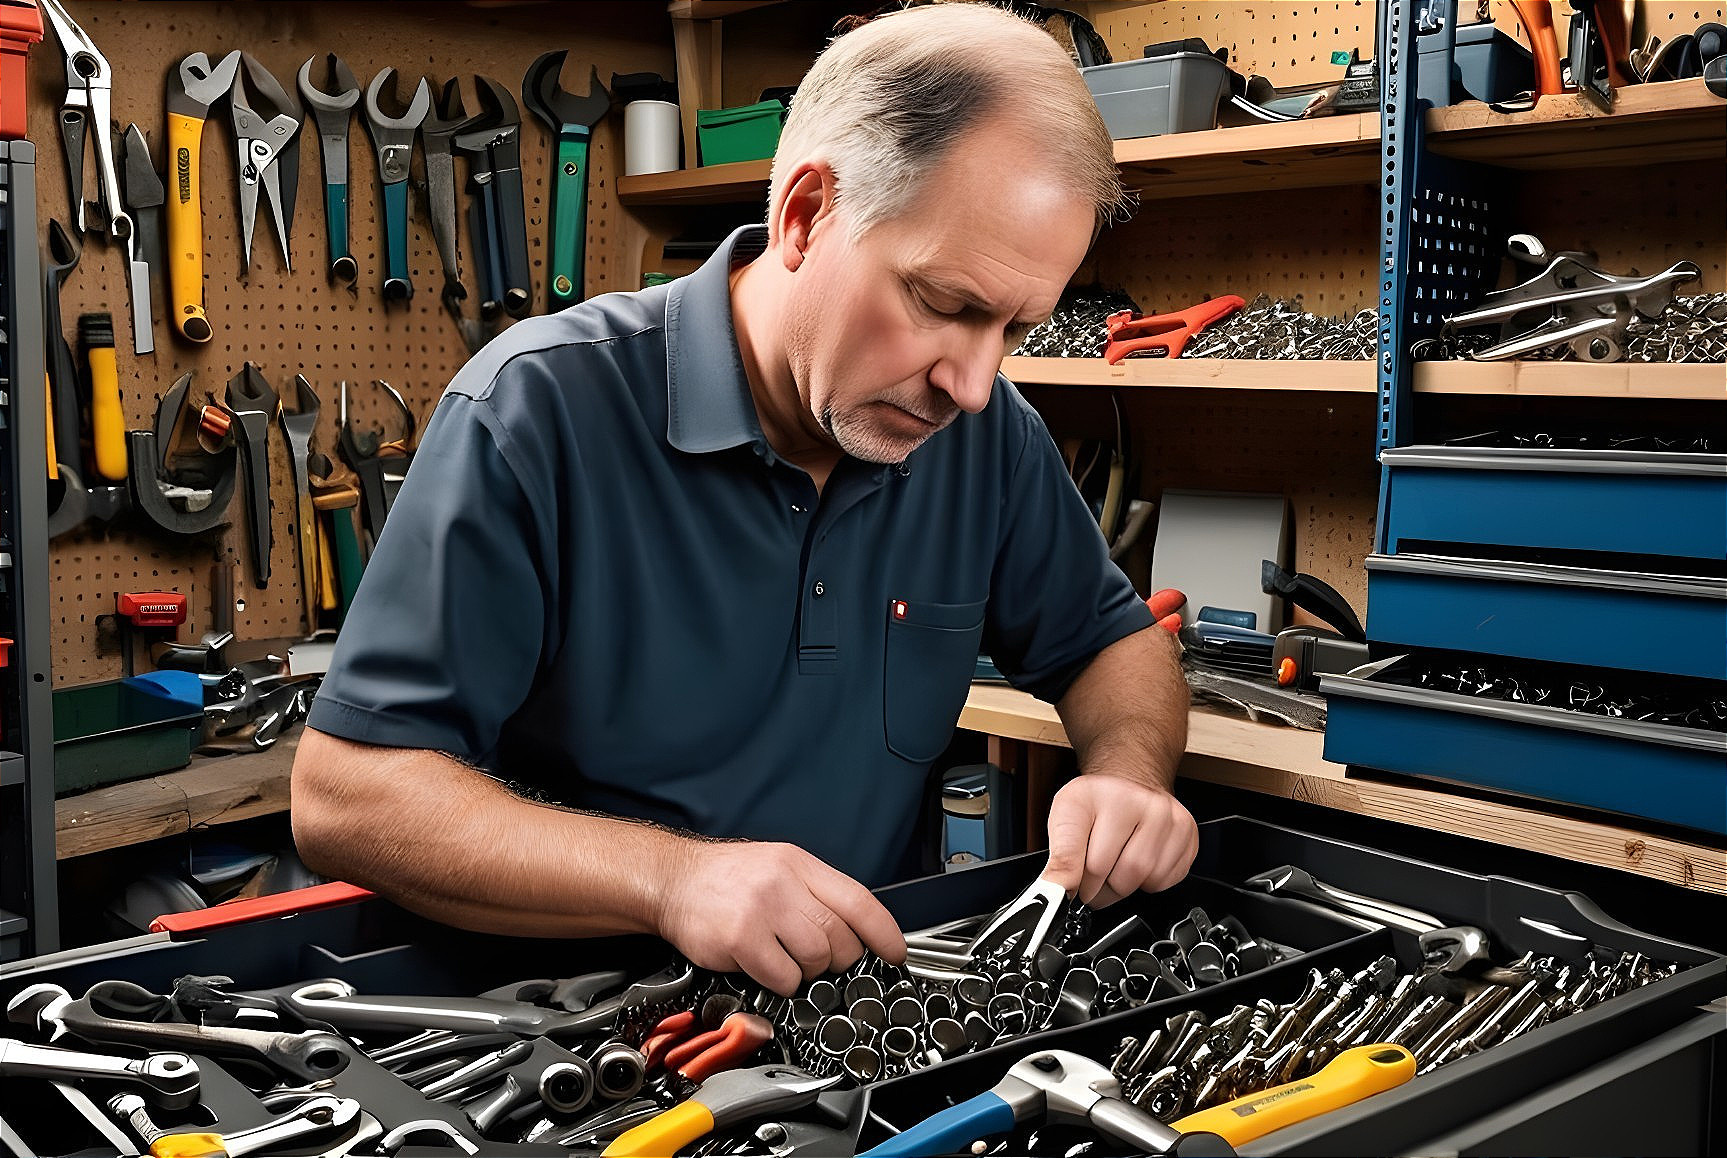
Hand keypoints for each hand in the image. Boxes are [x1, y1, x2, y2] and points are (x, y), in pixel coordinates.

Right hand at [656, 839, 906, 995]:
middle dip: (838, 958)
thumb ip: (815, 893)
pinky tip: (764, 965)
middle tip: (821, 959)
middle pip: (840, 936)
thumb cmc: (725, 879)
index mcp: (799, 864)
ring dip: (806, 970)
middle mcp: (784, 883)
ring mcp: (762, 910)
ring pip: (815, 959)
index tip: (895, 953)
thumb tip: (855, 930)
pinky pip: (783, 977)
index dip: (883, 932)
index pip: (858, 900)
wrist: (672, 880)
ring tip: (785, 958)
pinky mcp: (741, 939)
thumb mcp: (777, 867)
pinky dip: (780, 981)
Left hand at [1041, 774, 1197, 907]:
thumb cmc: (1097, 802)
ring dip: (1123, 886)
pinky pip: (1164, 880)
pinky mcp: (1187, 833)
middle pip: (1111, 875)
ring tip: (1115, 866)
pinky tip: (1139, 860)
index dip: (1068, 885)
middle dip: (1097, 888)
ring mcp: (1167, 817)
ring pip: (1140, 880)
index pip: (1075, 856)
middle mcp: (1136, 801)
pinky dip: (1148, 881)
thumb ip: (1059, 859)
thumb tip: (1055, 893)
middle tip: (1091, 878)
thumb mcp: (1064, 818)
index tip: (1065, 896)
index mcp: (1095, 795)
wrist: (1130, 780)